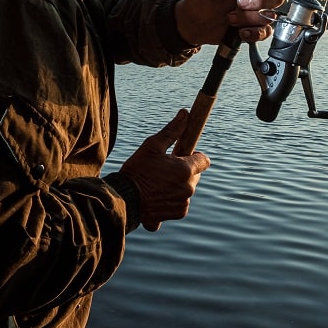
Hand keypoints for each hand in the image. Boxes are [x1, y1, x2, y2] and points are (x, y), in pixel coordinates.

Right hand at [119, 109, 210, 231]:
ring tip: (157, 183)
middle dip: (183, 171)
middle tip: (164, 169)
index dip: (194, 156)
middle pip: (194, 175)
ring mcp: (183, 203)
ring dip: (177, 185)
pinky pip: (179, 203)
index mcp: (186, 170)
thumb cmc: (137, 170)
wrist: (123, 199)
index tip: (181, 155)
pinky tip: (155, 195)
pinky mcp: (176, 214)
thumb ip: (172, 131)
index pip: (204, 160)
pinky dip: (171, 199)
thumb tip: (185, 114)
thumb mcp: (152, 146)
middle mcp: (188, 188)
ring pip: (186, 189)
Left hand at [175, 0, 284, 45]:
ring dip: (250, 18)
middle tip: (241, 2)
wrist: (192, 21)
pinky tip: (240, 31)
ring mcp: (255, 15)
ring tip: (230, 18)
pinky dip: (253, 33)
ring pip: (269, 17)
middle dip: (262, 1)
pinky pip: (264, 33)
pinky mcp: (252, 30)